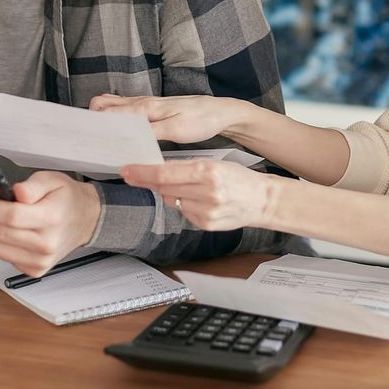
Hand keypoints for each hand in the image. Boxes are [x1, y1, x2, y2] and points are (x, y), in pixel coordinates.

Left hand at [0, 171, 101, 276]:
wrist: (85, 220)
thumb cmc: (67, 199)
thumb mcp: (53, 180)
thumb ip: (33, 185)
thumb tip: (16, 192)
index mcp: (52, 218)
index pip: (11, 216)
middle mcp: (46, 243)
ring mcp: (40, 260)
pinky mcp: (35, 269)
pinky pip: (3, 258)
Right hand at [88, 94, 247, 143]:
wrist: (221, 113)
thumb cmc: (201, 120)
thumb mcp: (177, 130)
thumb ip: (150, 132)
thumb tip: (125, 138)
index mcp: (145, 108)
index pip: (108, 111)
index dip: (94, 123)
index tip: (86, 137)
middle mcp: (142, 102)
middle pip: (103, 104)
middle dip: (92, 118)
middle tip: (90, 139)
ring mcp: (146, 104)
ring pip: (113, 105)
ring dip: (102, 117)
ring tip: (99, 137)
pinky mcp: (152, 108)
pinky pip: (125, 109)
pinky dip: (115, 117)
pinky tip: (118, 132)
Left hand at [119, 159, 277, 231]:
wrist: (262, 200)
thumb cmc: (238, 178)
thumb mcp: (215, 164)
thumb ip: (187, 168)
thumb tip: (158, 172)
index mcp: (208, 171)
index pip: (165, 173)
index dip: (142, 172)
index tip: (126, 170)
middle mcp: (206, 192)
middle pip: (163, 188)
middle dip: (145, 181)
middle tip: (130, 174)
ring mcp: (205, 211)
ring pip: (171, 200)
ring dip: (168, 193)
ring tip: (184, 186)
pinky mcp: (205, 224)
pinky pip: (183, 212)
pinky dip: (183, 204)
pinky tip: (197, 200)